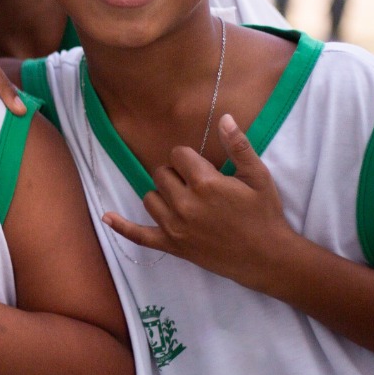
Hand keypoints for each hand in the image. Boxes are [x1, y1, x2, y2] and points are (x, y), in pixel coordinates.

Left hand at [103, 116, 292, 288]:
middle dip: (177, 174)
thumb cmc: (264, 214)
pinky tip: (106, 217)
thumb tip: (223, 117)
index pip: (178, 155)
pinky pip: (138, 235)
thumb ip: (238, 146)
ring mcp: (174, 227)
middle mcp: (184, 204)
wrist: (266, 257)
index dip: (190, 158)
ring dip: (163, 195)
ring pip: (150, 197)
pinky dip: (121, 226)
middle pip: (161, 174)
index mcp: (205, 183)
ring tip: (185, 200)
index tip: (204, 168)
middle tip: (198, 185)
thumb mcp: (258, 176)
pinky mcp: (171, 246)